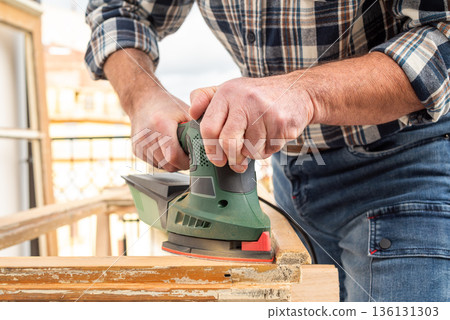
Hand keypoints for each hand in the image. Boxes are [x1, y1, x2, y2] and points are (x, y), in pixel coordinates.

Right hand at [104, 48, 189, 171]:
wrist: (142, 100)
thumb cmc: (166, 105)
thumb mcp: (185, 112)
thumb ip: (197, 129)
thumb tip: (211, 146)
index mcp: (160, 124)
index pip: (173, 156)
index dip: (187, 161)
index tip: (194, 158)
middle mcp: (147, 135)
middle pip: (168, 164)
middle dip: (181, 163)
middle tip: (189, 155)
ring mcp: (139, 144)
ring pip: (162, 167)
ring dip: (173, 163)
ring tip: (178, 149)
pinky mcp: (136, 150)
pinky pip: (154, 164)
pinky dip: (163, 161)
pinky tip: (166, 149)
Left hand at [189, 75, 315, 171]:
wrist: (298, 91)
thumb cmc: (259, 95)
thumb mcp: (231, 89)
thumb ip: (206, 98)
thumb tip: (192, 113)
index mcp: (227, 92)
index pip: (208, 128)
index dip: (210, 149)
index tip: (216, 158)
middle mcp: (244, 100)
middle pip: (228, 143)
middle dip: (231, 158)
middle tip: (235, 161)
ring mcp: (264, 111)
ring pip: (249, 150)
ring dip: (252, 153)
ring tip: (257, 140)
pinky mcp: (281, 123)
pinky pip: (267, 150)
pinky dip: (267, 150)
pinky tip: (271, 137)